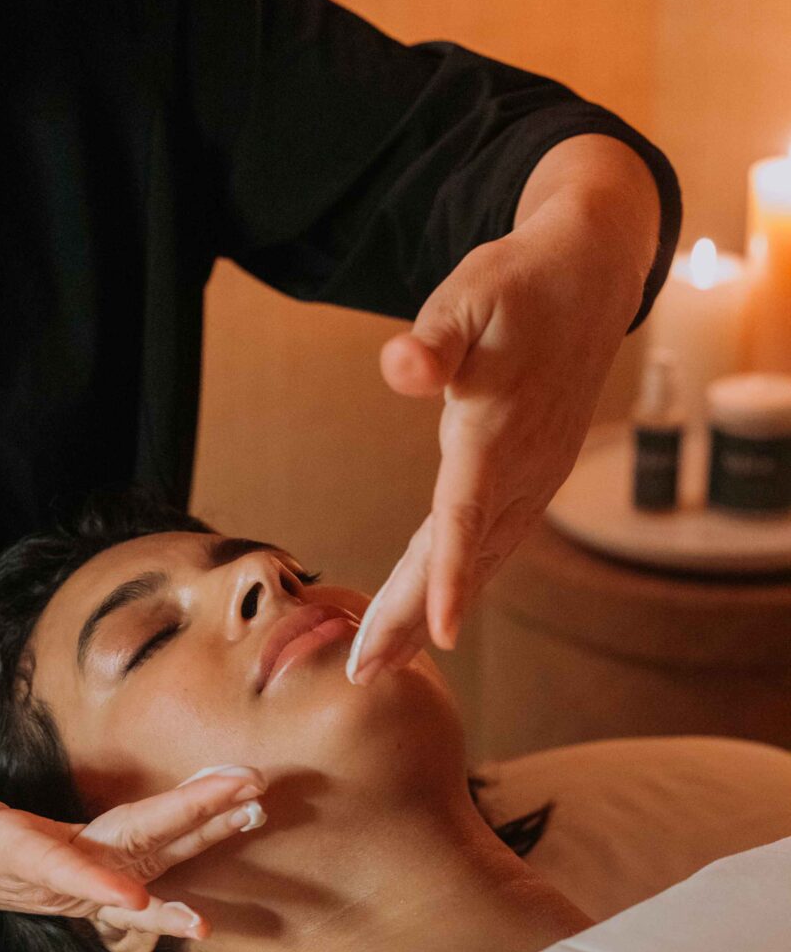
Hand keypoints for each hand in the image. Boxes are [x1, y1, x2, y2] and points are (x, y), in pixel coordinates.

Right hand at [0, 747, 266, 951]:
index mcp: (16, 855)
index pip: (58, 869)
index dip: (94, 882)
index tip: (136, 898)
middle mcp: (65, 872)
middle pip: (135, 851)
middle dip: (190, 826)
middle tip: (244, 798)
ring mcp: (90, 874)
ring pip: (158, 857)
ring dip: (208, 834)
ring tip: (256, 811)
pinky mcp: (106, 868)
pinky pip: (161, 856)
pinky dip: (200, 839)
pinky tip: (240, 820)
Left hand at [345, 205, 645, 683]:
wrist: (587, 276)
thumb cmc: (517, 284)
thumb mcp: (468, 295)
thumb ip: (433, 339)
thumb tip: (400, 366)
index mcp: (495, 430)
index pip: (466, 515)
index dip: (449, 577)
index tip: (436, 636)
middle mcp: (521, 467)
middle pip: (464, 556)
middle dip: (412, 619)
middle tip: (363, 675)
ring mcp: (533, 477)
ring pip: (479, 559)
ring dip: (428, 611)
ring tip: (382, 661)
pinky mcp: (533, 477)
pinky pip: (491, 543)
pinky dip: (458, 582)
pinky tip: (428, 611)